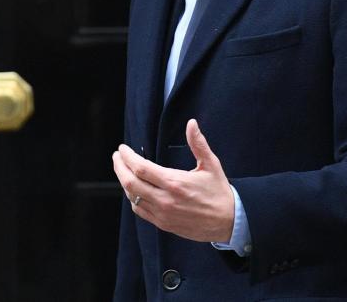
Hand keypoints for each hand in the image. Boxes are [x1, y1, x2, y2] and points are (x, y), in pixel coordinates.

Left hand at [112, 118, 234, 242]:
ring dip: (124, 183)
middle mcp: (165, 200)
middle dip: (119, 168)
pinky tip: (134, 190)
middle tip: (117, 157)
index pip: (140, 167)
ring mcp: (163, 214)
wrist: (229, 222)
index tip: (122, 149)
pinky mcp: (164, 224)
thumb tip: (191, 123)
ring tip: (123, 170)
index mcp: (175, 182)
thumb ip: (198, 143)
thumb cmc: (219, 192)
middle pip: (130, 183)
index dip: (127, 157)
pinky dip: (133, 199)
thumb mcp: (211, 164)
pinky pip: (140, 211)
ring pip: (132, 198)